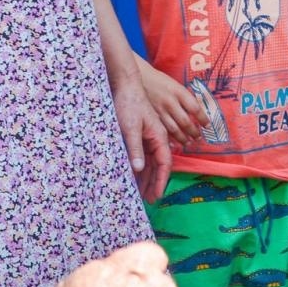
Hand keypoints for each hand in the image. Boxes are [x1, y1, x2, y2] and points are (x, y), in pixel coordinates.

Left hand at [109, 74, 173, 200]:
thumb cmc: (129, 104)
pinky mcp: (139, 136)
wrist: (124, 86)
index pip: (164, 163)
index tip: (156, 195)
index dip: (161, 181)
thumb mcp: (130, 128)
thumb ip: (135, 148)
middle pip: (158, 166)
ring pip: (150, 162)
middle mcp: (156, 139)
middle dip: (154, 184)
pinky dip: (139, 168)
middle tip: (149, 200)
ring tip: (141, 193)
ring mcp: (148, 138)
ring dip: (147, 178)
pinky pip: (142, 156)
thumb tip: (139, 169)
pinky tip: (133, 177)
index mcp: (159, 137)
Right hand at [140, 66, 206, 150]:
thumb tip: (196, 111)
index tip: (207, 125)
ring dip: (183, 138)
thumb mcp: (175, 85)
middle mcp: (170, 102)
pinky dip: (168, 139)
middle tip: (198, 137)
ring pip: (174, 129)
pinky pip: (162, 130)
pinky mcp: (151, 116)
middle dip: (193, 132)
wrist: (139, 77)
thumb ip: (184, 98)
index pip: (195, 108)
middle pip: (185, 121)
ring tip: (188, 142)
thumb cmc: (158, 80)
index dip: (203, 119)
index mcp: (179, 92)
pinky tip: (173, 144)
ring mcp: (160, 110)